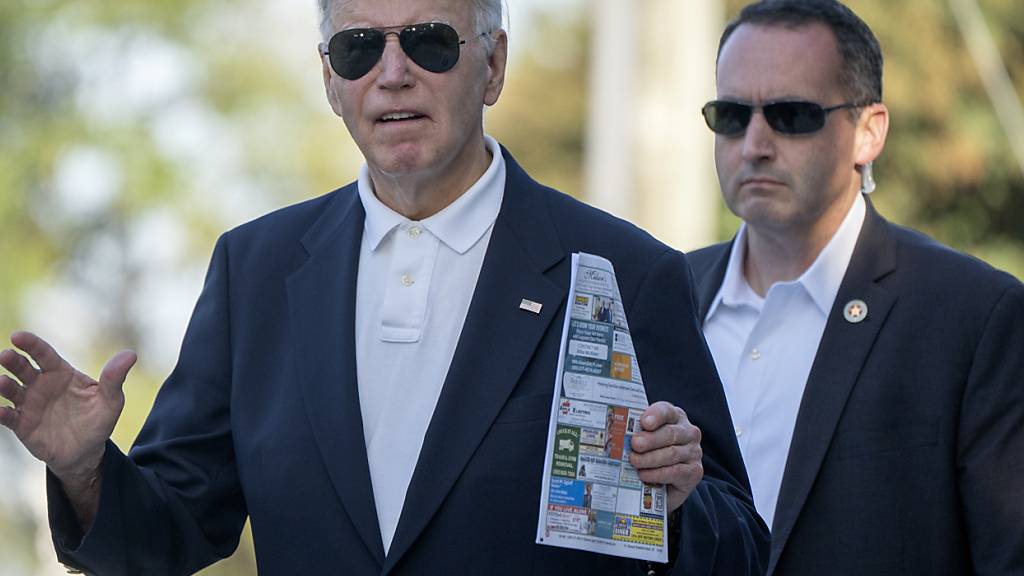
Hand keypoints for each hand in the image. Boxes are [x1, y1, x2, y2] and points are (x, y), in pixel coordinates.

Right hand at [0, 331, 135, 478]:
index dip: (32, 344)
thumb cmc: (98, 420)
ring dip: (5, 385)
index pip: (44, 354)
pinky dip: (2, 413)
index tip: (18, 336)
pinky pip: (8, 417)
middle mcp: (41, 385)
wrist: (86, 452)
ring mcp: (29, 404)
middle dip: (13, 361)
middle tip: (6, 355)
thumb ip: (115, 378)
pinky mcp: (22, 424)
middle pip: (23, 368)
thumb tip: (131, 354)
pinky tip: (0, 411)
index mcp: (61, 373)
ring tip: (2, 382)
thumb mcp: (111, 400)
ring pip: (12, 390)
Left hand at [628, 401, 702, 512]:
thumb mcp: (643, 439)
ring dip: (650, 459)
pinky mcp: (695, 471)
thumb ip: (635, 432)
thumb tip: (614, 431)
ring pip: (672, 454)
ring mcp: (694, 451)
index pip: (666, 411)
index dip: (655, 415)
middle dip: (650, 439)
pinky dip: (657, 474)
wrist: (665, 481)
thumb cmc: (650, 453)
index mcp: (675, 417)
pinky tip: (644, 474)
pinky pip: (676, 471)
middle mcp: (688, 432)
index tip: (644, 422)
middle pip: (669, 433)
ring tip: (634, 461)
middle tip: (635, 444)